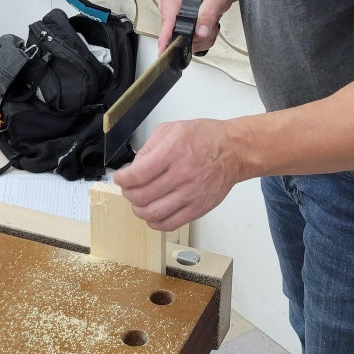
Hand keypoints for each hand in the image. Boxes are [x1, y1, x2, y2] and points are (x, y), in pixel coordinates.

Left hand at [113, 118, 243, 230]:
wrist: (234, 151)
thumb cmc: (205, 138)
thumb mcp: (172, 129)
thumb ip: (149, 147)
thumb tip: (134, 167)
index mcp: (173, 152)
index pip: (138, 174)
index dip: (123, 179)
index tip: (120, 178)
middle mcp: (182, 174)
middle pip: (142, 195)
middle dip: (128, 194)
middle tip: (128, 189)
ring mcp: (191, 194)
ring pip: (153, 213)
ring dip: (139, 210)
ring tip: (138, 202)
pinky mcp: (198, 208)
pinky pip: (170, 224)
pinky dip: (155, 222)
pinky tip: (152, 215)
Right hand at [157, 0, 233, 52]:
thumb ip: (209, 13)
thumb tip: (201, 31)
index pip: (166, 21)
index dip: (165, 37)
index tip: (164, 50)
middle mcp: (169, 9)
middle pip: (175, 35)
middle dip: (195, 37)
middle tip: (210, 26)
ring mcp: (174, 21)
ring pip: (185, 43)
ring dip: (201, 39)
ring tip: (209, 25)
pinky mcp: (179, 29)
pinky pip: (190, 44)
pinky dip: (202, 41)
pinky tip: (206, 29)